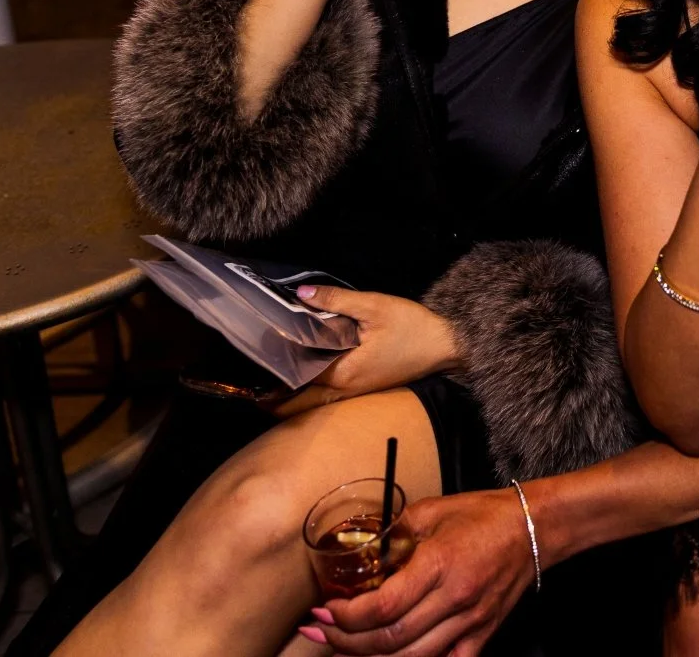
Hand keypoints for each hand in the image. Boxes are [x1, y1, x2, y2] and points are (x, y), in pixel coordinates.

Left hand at [266, 287, 459, 414]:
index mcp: (344, 374)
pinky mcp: (365, 388)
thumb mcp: (374, 307)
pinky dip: (311, 392)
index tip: (251, 372)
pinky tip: (303, 378)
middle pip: (302, 404)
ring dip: (293, 398)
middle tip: (250, 392)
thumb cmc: (412, 327)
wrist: (447, 346)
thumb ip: (335, 301)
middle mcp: (346, 391)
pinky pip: (329, 397)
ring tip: (268, 389)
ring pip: (315, 403)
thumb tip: (300, 295)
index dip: (274, 374)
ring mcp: (356, 393)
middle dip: (276, 401)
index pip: (298, 378)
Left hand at [317, 490, 535, 656]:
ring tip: (345, 650)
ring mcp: (471, 622)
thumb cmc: (481, 515)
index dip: (346, 616)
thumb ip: (393, 534)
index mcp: (439, 563)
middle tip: (321, 633)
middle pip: (391, 639)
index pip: (383, 605)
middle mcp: (455, 598)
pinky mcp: (482, 635)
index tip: (325, 610)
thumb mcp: (430, 511)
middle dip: (347, 642)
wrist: (532, 528)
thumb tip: (358, 555)